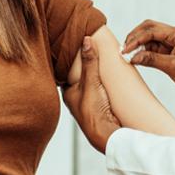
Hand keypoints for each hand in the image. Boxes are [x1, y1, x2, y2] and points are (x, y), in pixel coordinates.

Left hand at [62, 37, 121, 152]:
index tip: (75, 45)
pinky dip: (101, 83)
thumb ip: (89, 62)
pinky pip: (98, 89)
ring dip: (94, 74)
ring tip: (101, 59)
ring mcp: (86, 102)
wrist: (106, 134)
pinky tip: (109, 77)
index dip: (71, 58)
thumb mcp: (91, 82)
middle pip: (78, 76)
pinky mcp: (98, 106)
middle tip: (90, 49)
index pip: (66, 70)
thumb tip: (86, 40)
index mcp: (67, 92)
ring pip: (88, 83)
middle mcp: (75, 97)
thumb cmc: (93, 112)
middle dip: (83, 65)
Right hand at [122, 20, 174, 100]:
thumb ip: (151, 59)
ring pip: (150, 38)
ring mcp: (174, 42)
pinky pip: (154, 48)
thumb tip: (132, 57)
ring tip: (128, 55)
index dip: (136, 40)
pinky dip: (145, 52)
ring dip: (139, 45)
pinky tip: (137, 58)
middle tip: (124, 49)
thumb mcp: (172, 67)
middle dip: (135, 37)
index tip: (125, 50)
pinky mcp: (171, 51)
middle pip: (149, 29)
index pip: (152, 31)